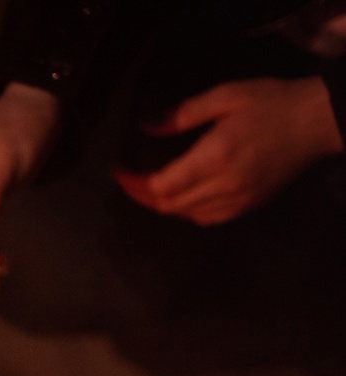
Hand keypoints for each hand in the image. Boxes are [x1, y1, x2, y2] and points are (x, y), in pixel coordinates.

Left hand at [115, 77, 344, 225]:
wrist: (319, 122)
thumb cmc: (272, 103)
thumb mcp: (226, 96)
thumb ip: (183, 113)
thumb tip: (146, 126)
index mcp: (215, 157)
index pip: (161, 185)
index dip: (133, 182)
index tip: (118, 170)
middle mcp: (224, 186)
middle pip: (168, 205)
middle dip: (142, 194)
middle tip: (129, 178)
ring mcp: (238, 200)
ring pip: (185, 215)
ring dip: (163, 204)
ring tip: (149, 186)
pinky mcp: (249, 206)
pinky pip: (207, 218)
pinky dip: (187, 211)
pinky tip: (182, 196)